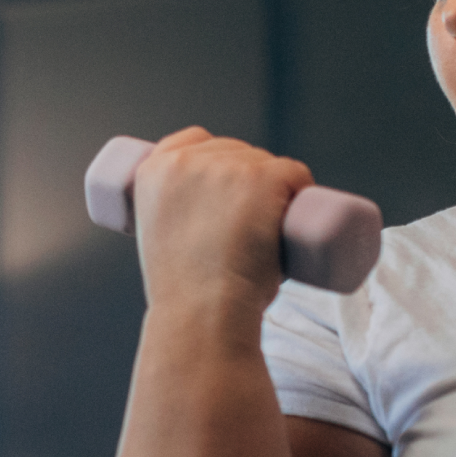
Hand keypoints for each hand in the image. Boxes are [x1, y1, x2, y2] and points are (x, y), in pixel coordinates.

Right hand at [129, 127, 314, 314]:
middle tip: (258, 223)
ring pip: (266, 165)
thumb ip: (176, 225)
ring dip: (278, 189)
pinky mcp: (261, 178)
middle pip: (235, 152)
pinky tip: (301, 207)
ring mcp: (225, 167)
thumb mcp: (163, 245)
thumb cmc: (187, 297)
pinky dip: (303, 187)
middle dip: (251, 179)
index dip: (220, 161)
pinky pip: (294, 172)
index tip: (233, 191)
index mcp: (152, 172)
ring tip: (275, 227)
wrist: (204, 314)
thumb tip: (208, 234)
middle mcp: (185, 161)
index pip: (194, 142)